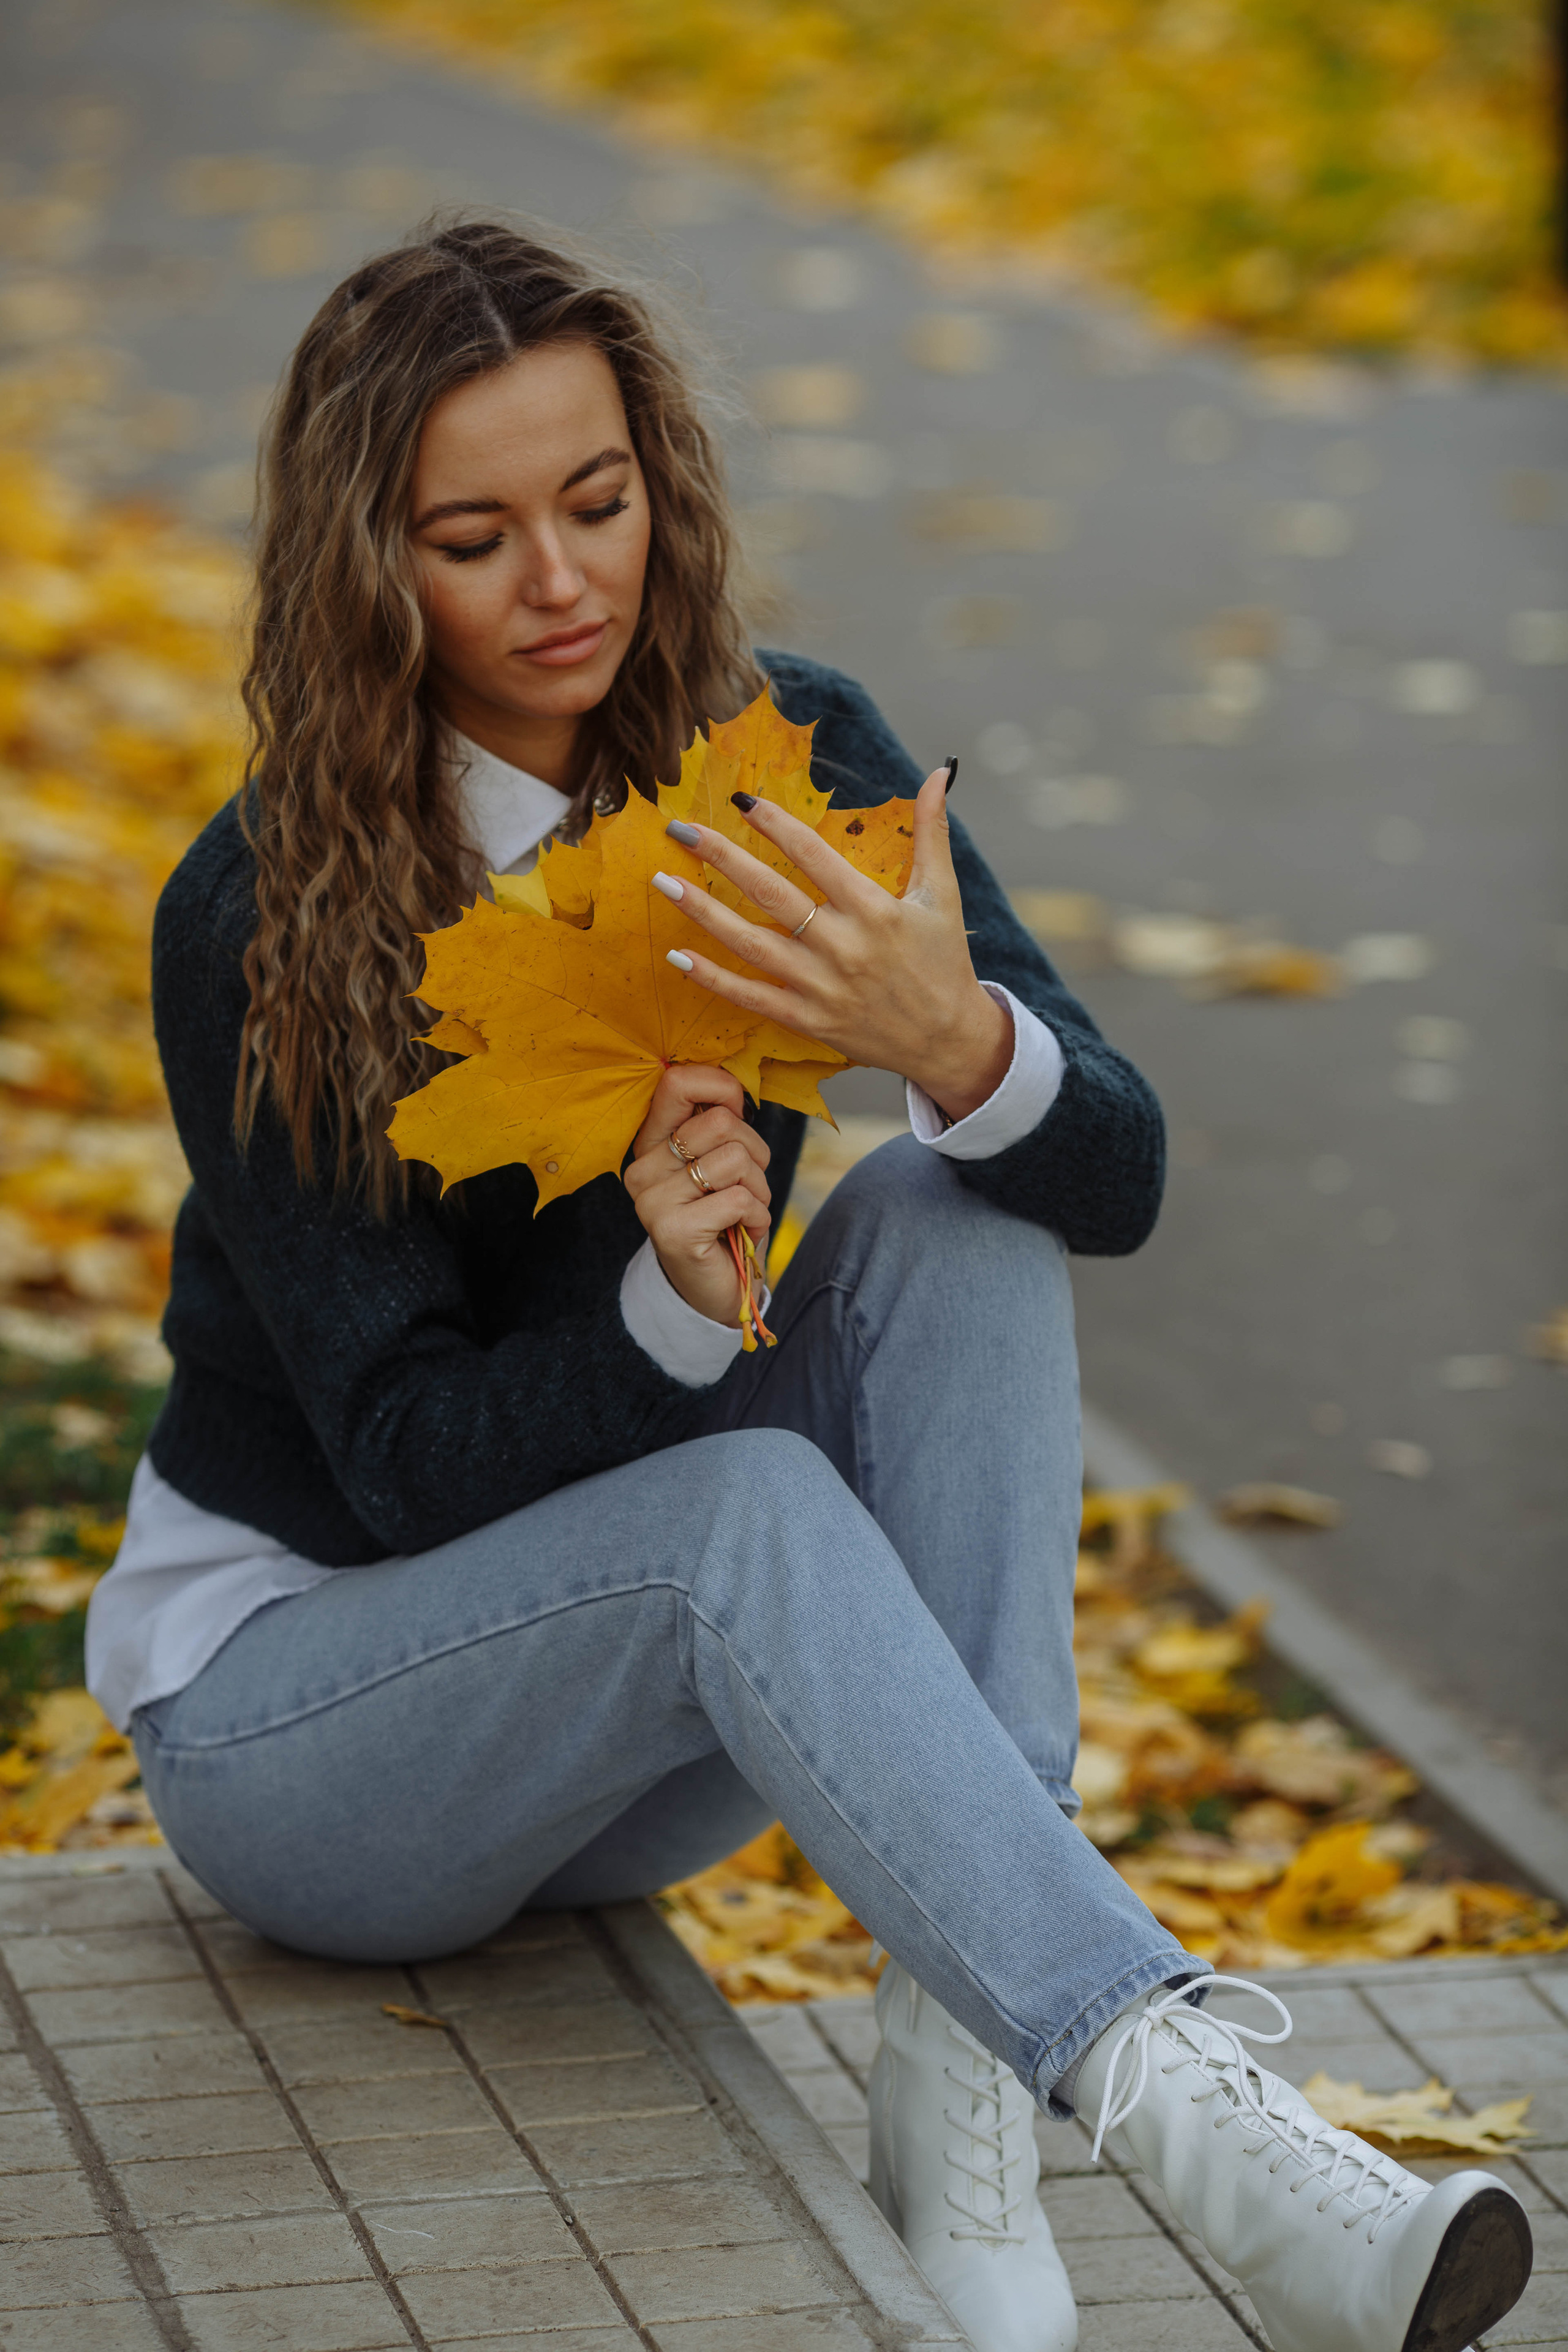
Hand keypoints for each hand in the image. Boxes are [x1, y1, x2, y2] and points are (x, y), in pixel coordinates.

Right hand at [624, 1063, 771, 1324]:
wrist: (715, 1288)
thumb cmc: (724, 1217)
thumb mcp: (719, 1162)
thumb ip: (719, 1123)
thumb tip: (734, 1088)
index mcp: (650, 1143)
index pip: (676, 1082)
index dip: (722, 1086)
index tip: (738, 1110)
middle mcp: (642, 1169)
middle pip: (720, 1122)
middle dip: (754, 1152)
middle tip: (747, 1183)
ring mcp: (653, 1202)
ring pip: (735, 1160)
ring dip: (758, 1189)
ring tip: (743, 1211)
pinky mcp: (674, 1232)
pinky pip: (740, 1199)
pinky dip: (757, 1216)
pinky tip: (742, 1232)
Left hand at [655, 766, 1011, 1121]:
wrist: (949, 1041)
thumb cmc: (944, 962)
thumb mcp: (943, 894)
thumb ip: (932, 832)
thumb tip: (938, 773)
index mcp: (874, 909)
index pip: (812, 854)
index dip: (774, 823)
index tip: (740, 800)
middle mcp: (843, 946)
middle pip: (770, 893)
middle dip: (722, 857)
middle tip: (682, 829)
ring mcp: (821, 986)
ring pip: (750, 944)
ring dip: (703, 913)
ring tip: (664, 881)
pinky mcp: (808, 1020)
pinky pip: (751, 996)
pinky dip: (712, 978)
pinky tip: (677, 955)